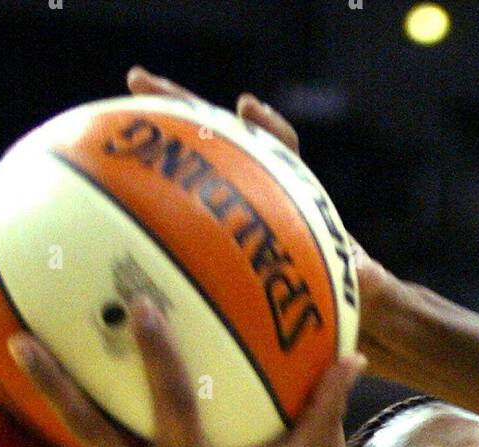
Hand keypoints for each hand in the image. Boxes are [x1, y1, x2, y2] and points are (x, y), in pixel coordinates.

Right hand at [125, 68, 401, 379]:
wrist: (354, 330)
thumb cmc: (367, 312)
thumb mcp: (370, 297)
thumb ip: (372, 285)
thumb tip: (369, 276)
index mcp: (302, 208)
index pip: (284, 155)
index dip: (268, 132)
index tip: (246, 110)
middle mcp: (265, 207)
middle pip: (220, 147)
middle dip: (184, 114)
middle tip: (139, 84)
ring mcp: (238, 226)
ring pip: (192, 179)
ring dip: (154, 156)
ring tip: (107, 132)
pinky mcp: (222, 253)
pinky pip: (178, 233)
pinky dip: (148, 224)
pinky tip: (106, 226)